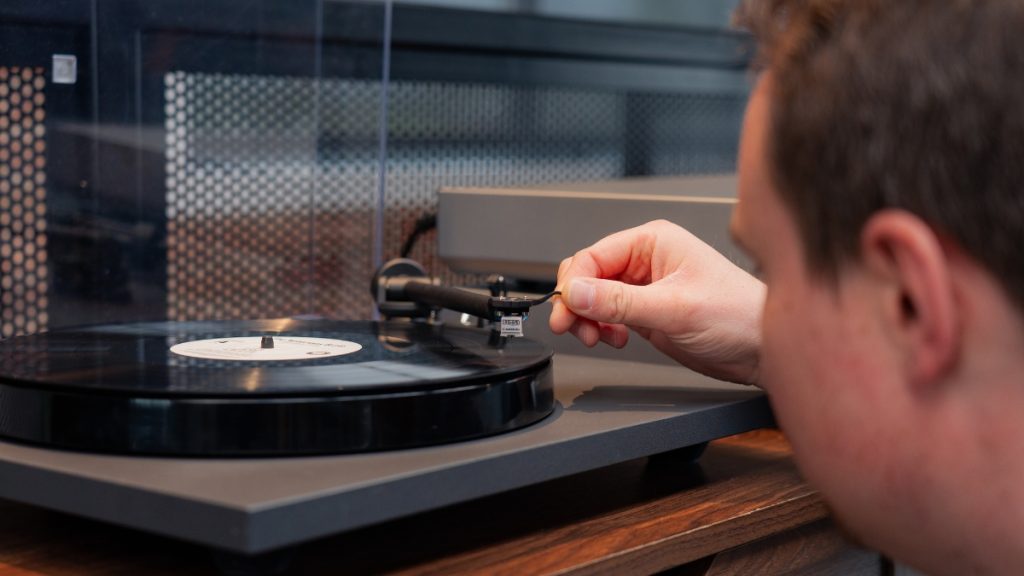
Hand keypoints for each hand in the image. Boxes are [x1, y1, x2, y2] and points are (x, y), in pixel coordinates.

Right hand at [549, 220, 765, 384]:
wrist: (762, 349)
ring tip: (598, 337)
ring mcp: (644, 286)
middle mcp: (646, 260)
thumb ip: (620, 302)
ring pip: (593, 297)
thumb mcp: (674, 308)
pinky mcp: (645, 311)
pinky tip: (614, 338)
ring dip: (587, 318)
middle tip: (573, 327)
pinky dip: (601, 328)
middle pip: (588, 275)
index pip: (594, 256)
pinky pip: (607, 314)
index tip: (567, 310)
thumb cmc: (738, 315)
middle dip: (576, 302)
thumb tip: (576, 292)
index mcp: (653, 242)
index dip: (574, 284)